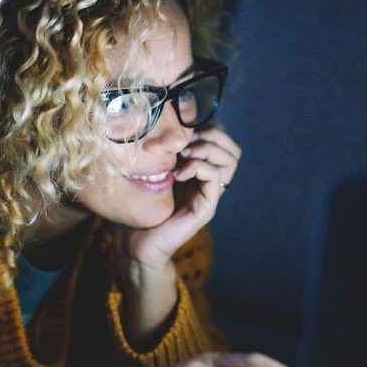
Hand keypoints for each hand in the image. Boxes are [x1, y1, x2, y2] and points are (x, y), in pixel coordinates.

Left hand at [123, 126, 241, 268]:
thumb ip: (161, 152)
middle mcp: (208, 182)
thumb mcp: (150, 172)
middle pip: (232, 150)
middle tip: (187, 141)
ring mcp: (209, 195)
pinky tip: (179, 172)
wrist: (134, 242)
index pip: (222, 142)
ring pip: (229, 161)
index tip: (184, 129)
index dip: (209, 129)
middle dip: (213, 136)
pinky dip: (198, 167)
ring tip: (184, 155)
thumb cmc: (138, 207)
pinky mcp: (206, 208)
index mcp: (198, 171)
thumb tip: (162, 124)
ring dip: (207, 150)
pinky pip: (215, 178)